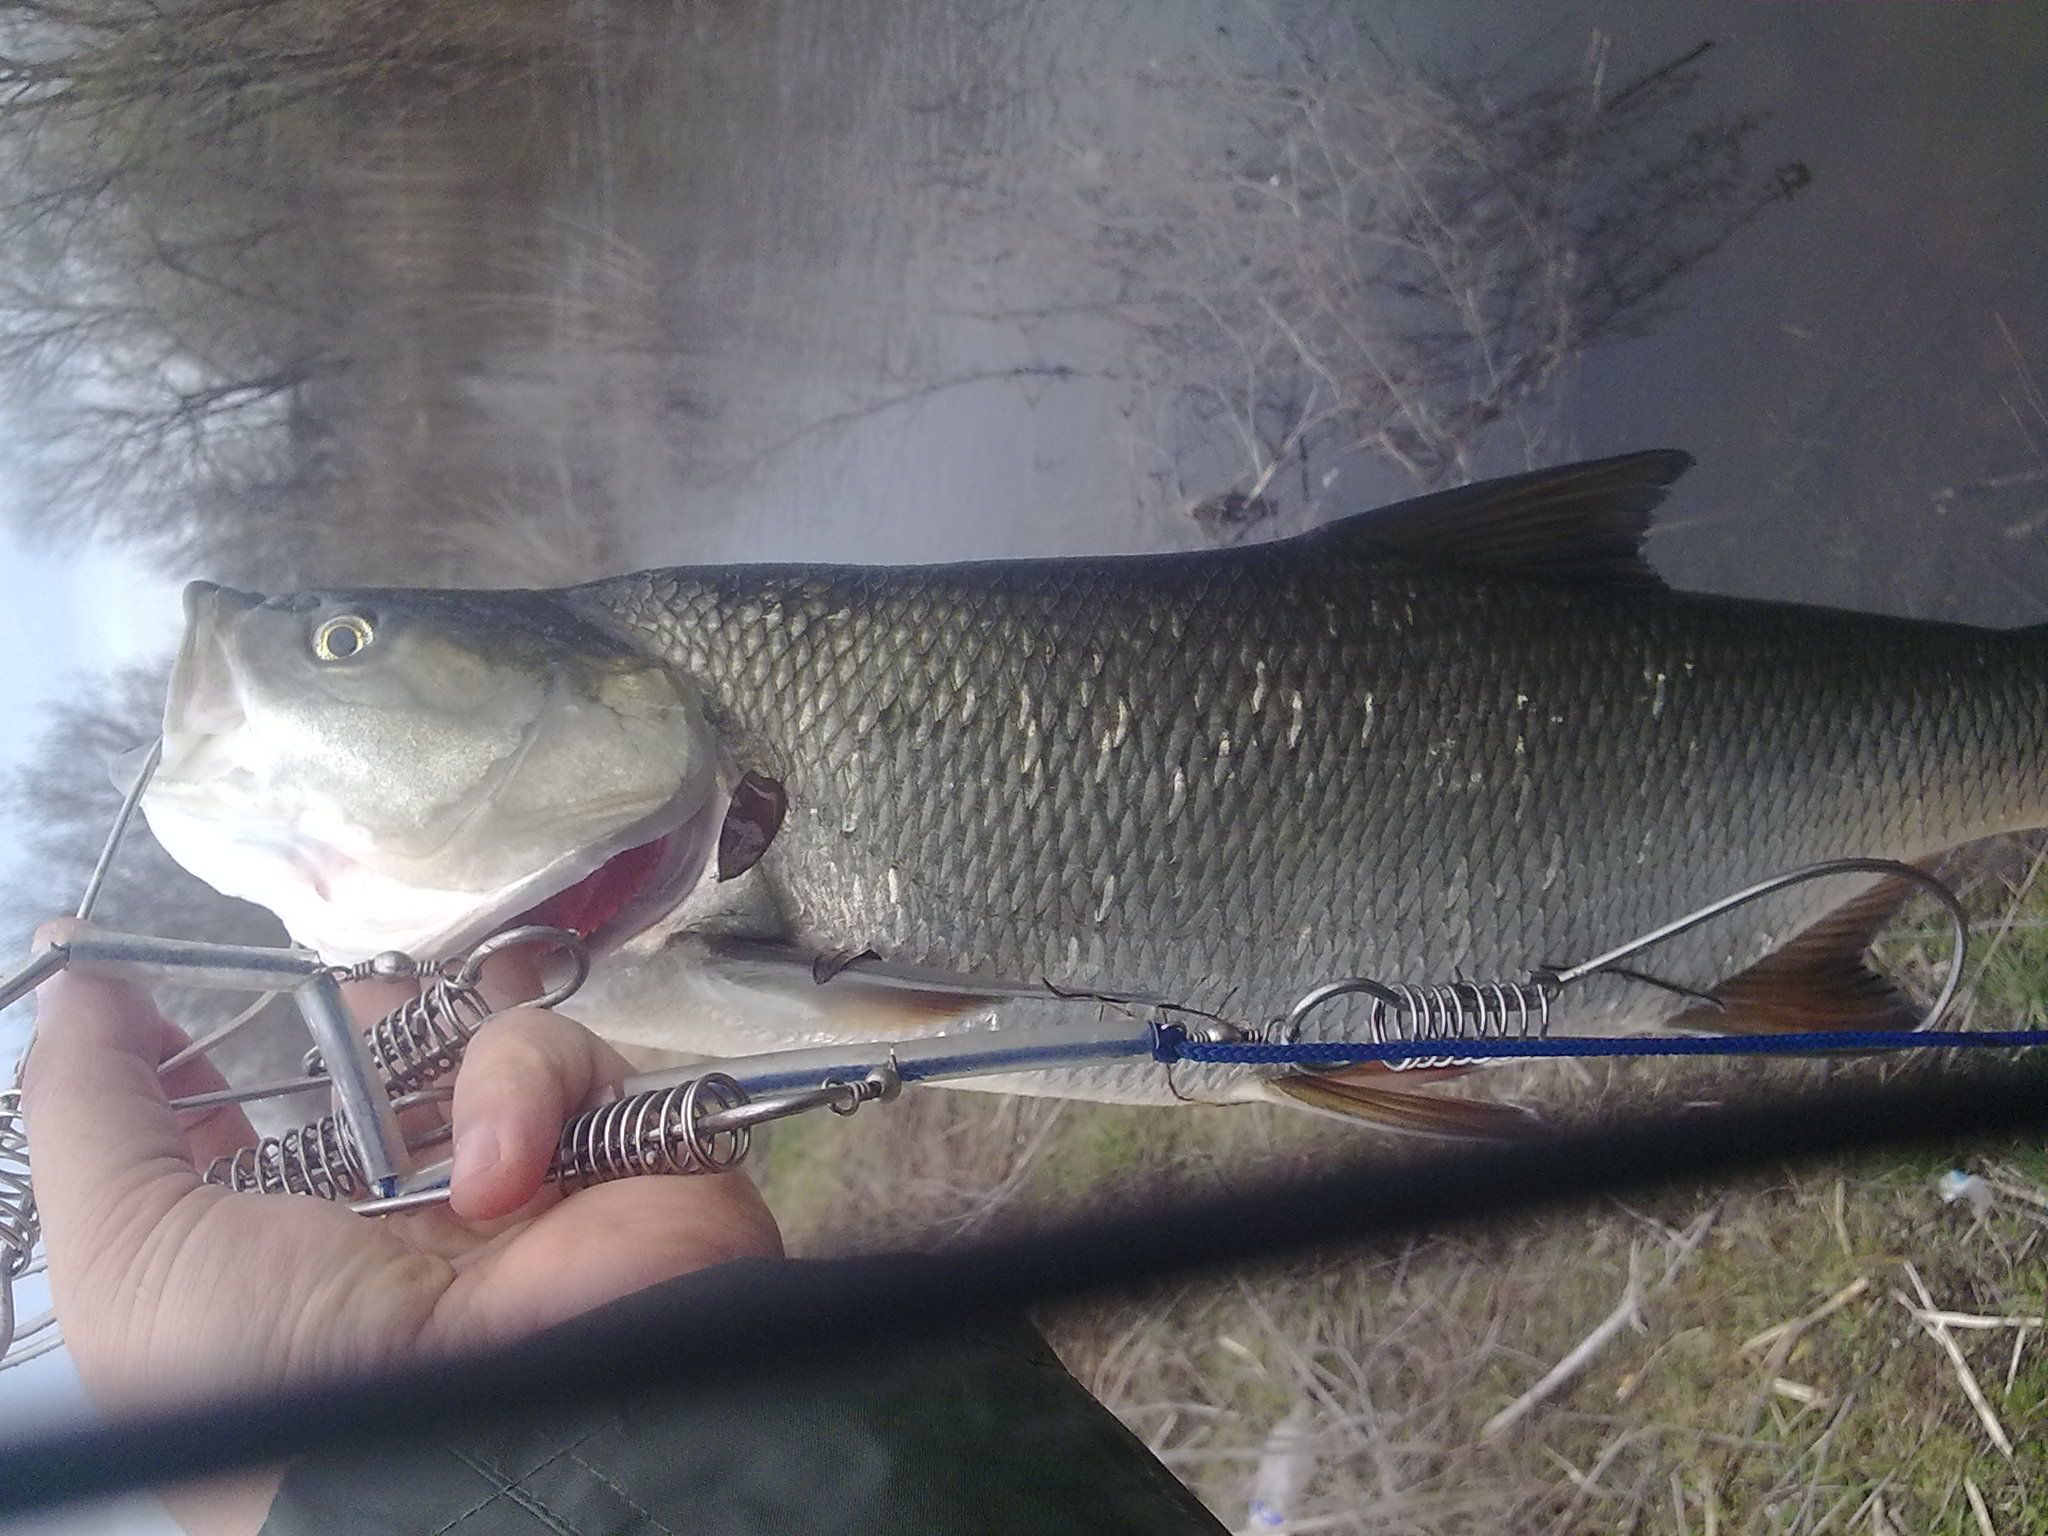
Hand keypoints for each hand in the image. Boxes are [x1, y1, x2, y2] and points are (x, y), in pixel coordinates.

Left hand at [22, 918, 781, 1535]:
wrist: (466, 1447)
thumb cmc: (272, 1368)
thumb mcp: (129, 1253)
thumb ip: (90, 1107)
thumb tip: (76, 980)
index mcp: (293, 1245)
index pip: (265, 1125)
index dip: (222, 1059)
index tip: (169, 999)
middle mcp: (410, 1213)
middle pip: (388, 1061)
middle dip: (366, 1021)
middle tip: (342, 1012)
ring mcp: (526, 1181)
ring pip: (484, 1038)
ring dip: (466, 1075)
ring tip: (459, 1171)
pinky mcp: (618, 1147)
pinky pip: (565, 1057)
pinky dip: (525, 1098)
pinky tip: (505, 1187)